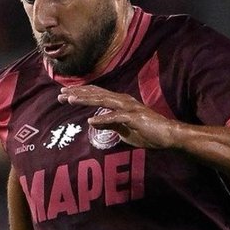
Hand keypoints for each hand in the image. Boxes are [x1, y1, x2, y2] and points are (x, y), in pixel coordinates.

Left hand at [56, 84, 182, 148]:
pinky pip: (116, 117)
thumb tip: (94, 122)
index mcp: (120, 102)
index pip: (97, 95)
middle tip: (60, 94)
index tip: (64, 95)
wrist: (169, 136)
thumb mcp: (124, 130)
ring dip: (86, 100)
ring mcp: (129, 107)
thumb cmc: (149, 133)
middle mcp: (123, 100)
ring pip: (103, 100)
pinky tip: (91, 120)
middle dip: (78, 93)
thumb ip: (110, 124)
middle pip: (96, 94)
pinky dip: (103, 118)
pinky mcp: (135, 117)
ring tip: (70, 100)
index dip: (80, 93)